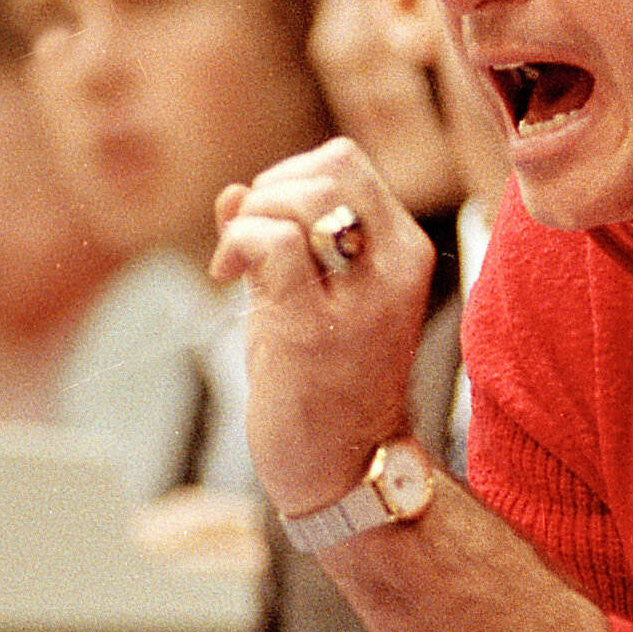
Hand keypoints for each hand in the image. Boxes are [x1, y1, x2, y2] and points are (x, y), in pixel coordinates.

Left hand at [209, 137, 435, 513]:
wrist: (346, 469)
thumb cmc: (327, 386)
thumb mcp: (312, 298)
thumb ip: (281, 240)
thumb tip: (233, 193)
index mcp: (405, 253)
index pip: (347, 162)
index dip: (292, 175)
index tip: (267, 223)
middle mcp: (395, 268)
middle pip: (330, 166)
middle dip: (271, 190)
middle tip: (248, 243)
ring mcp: (362, 299)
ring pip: (304, 197)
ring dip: (253, 219)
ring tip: (237, 265)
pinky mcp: (316, 329)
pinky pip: (273, 244)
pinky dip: (238, 246)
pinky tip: (227, 279)